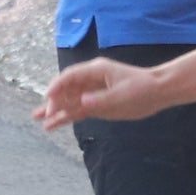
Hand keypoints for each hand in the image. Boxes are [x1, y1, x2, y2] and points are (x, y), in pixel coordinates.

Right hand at [35, 56, 162, 127]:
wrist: (157, 92)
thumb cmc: (141, 89)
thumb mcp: (121, 95)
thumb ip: (100, 100)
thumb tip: (82, 102)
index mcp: (95, 70)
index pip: (70, 76)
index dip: (57, 86)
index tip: (48, 96)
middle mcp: (90, 80)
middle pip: (66, 89)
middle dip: (54, 101)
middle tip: (44, 114)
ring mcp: (92, 92)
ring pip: (69, 100)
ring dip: (55, 109)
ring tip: (38, 119)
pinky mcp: (96, 103)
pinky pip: (77, 110)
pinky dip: (66, 116)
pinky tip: (54, 124)